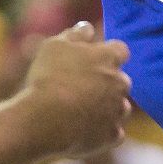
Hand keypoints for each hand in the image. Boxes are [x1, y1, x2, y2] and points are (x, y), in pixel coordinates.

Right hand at [22, 22, 131, 157]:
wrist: (41, 120)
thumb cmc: (47, 78)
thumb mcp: (55, 45)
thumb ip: (76, 34)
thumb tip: (87, 27)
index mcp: (109, 58)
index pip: (120, 50)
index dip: (107, 55)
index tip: (92, 62)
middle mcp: (120, 82)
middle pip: (121, 81)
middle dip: (107, 85)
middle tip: (82, 91)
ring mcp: (117, 110)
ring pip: (120, 108)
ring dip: (107, 109)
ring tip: (82, 114)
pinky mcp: (111, 136)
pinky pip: (114, 134)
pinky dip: (103, 134)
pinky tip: (86, 132)